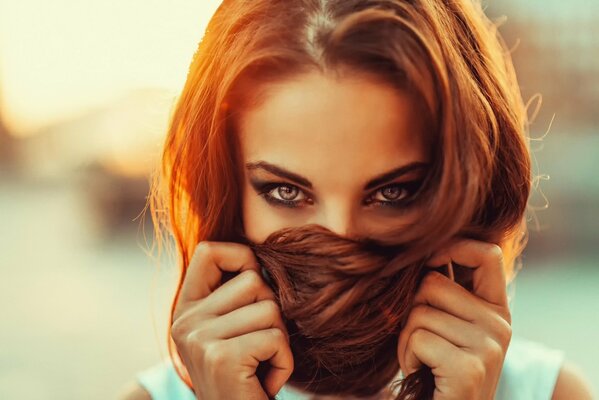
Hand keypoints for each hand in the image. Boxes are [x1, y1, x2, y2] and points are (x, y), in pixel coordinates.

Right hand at [171, 241, 293, 399]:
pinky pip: (276, 338)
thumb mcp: (231, 330)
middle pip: (254, 280)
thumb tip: (262, 258)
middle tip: (259, 347)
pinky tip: (264, 381)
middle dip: (271, 313)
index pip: (209, 251)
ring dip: (279, 340)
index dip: (241, 257)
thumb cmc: (244, 376)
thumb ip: (236, 295)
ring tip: (261, 364)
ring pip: (270, 309)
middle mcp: (185, 321)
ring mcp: (199, 339)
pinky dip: (283, 362)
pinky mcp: (221, 358)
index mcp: (186, 308)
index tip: (254, 287)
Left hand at [397, 240, 511, 399]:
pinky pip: (417, 338)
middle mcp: (500, 325)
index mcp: (497, 310)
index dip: (452, 246)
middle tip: (422, 341)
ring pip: (418, 312)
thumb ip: (445, 293)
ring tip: (423, 360)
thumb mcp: (449, 326)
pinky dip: (408, 357)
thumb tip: (418, 248)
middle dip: (412, 310)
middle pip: (432, 282)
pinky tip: (423, 373)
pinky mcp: (470, 369)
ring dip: (406, 339)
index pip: (486, 253)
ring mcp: (489, 346)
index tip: (427, 260)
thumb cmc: (438, 369)